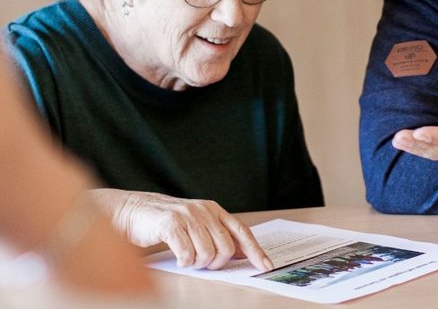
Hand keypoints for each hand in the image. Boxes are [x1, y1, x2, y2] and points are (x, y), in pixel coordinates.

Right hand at [92, 189, 272, 270]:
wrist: (132, 210)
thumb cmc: (166, 222)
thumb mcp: (197, 224)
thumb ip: (218, 235)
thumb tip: (242, 253)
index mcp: (214, 210)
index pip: (241, 231)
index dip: (255, 250)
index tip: (265, 266)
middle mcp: (204, 210)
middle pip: (226, 248)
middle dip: (216, 263)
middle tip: (202, 263)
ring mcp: (188, 216)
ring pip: (207, 254)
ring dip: (198, 264)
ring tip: (187, 258)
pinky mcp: (170, 224)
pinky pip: (187, 254)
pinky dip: (184, 262)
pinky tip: (179, 259)